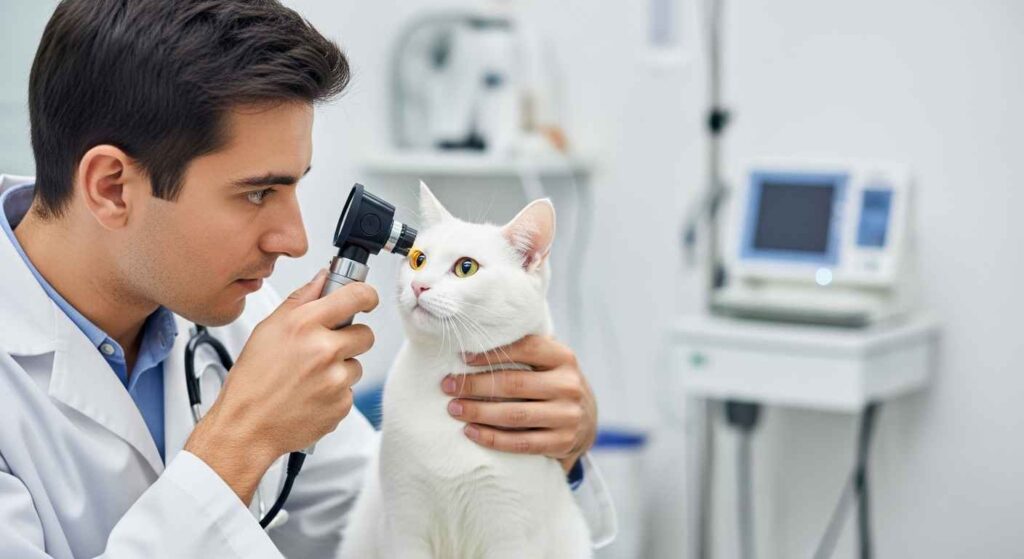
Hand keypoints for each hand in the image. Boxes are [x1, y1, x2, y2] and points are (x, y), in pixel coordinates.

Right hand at [185, 269, 377, 502]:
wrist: (246, 427)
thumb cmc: (253, 378)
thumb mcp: (269, 329)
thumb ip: (301, 299)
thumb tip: (324, 277)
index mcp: (305, 324)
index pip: (355, 296)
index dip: (366, 295)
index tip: (366, 299)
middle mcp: (324, 349)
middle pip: (365, 334)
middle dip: (350, 339)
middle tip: (325, 350)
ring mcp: (335, 379)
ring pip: (357, 365)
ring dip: (340, 369)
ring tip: (309, 378)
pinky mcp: (342, 404)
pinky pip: (350, 391)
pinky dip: (335, 393)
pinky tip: (311, 395)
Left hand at [441, 335, 596, 472]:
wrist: (587, 419)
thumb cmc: (553, 382)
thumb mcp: (550, 361)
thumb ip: (524, 348)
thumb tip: (476, 337)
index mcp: (564, 358)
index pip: (524, 348)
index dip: (491, 353)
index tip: (462, 357)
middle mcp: (569, 385)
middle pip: (514, 384)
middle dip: (474, 384)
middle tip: (448, 385)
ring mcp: (567, 416)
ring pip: (514, 416)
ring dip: (478, 412)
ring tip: (454, 408)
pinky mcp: (561, 442)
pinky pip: (520, 443)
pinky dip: (491, 438)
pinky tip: (470, 432)